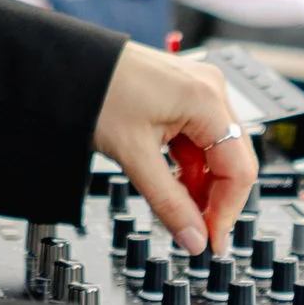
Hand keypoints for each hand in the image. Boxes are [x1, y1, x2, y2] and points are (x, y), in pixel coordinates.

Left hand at [90, 43, 253, 254]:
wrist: (65, 63)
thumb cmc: (96, 89)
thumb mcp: (134, 155)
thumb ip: (168, 203)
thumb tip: (193, 238)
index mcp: (207, 99)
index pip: (239, 170)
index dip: (227, 212)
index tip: (211, 241)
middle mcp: (211, 90)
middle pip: (233, 160)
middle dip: (216, 200)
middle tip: (196, 232)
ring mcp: (198, 90)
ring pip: (215, 152)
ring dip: (199, 185)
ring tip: (177, 209)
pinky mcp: (183, 95)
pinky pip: (198, 139)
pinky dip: (188, 166)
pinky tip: (170, 183)